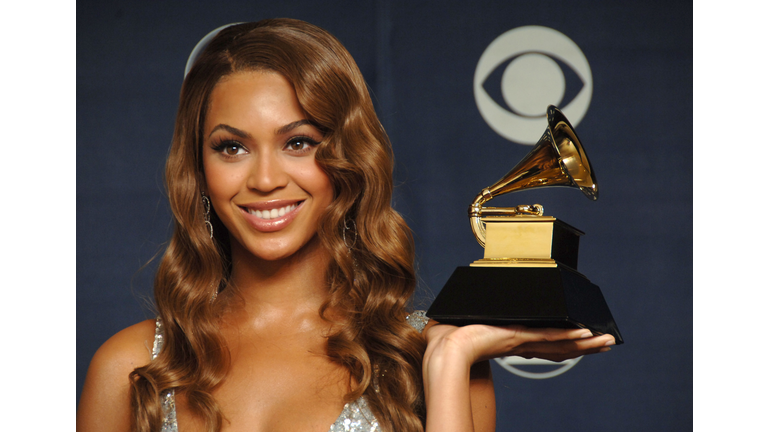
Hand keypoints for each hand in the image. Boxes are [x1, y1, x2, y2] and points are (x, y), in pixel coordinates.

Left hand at [423, 322, 614, 367]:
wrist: (443, 348)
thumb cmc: (447, 340)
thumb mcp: (466, 321)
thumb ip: (471, 315)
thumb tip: (464, 308)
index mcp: (511, 340)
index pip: (545, 342)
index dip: (565, 342)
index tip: (583, 339)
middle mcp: (520, 344)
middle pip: (560, 345)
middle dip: (585, 345)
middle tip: (606, 342)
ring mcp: (521, 342)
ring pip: (559, 343)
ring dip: (584, 342)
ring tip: (606, 340)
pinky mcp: (517, 338)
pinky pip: (547, 337)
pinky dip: (567, 335)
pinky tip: (584, 334)